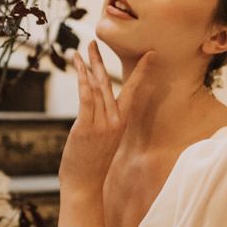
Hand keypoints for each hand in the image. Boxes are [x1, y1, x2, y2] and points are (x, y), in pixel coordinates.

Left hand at [58, 40, 154, 196]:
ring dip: (87, 65)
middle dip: (100, 60)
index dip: (141, 71)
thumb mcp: (105, 140)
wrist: (85, 186)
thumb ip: (104, 121)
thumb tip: (99, 106)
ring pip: (96, 87)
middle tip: (95, 40)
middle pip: (109, 82)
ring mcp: (102, 123)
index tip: (149, 54)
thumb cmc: (92, 164)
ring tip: (80, 50)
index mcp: (122, 122)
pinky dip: (82, 80)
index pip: (135, 91)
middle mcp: (115, 120)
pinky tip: (77, 66)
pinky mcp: (86, 127)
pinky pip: (86, 98)